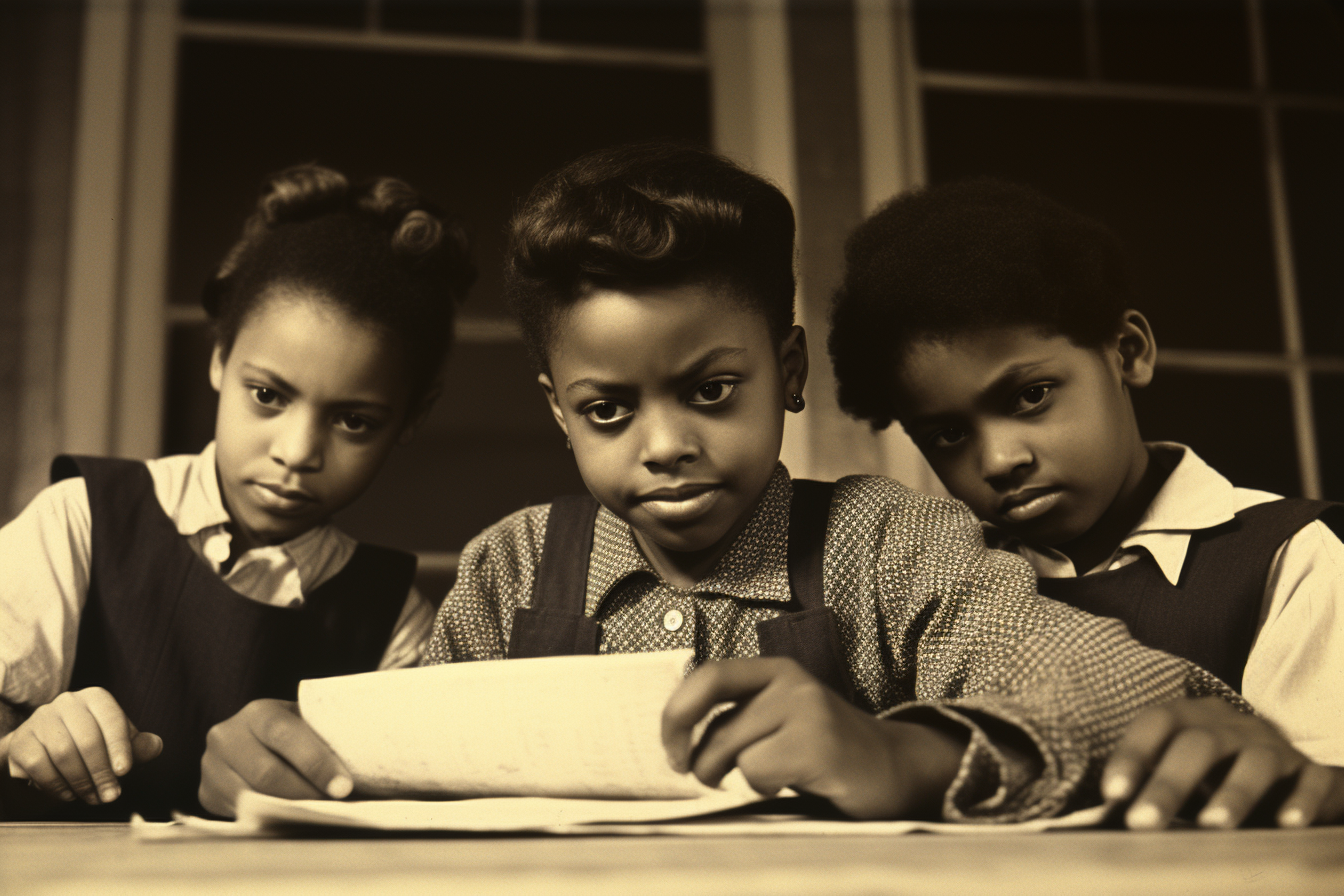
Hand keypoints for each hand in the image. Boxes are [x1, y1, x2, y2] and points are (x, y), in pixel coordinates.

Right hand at [0, 687, 161, 804]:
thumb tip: (155, 746)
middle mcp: (67, 702)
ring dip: (81, 782)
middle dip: (101, 773)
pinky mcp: (22, 741)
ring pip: (63, 754)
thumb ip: (138, 746)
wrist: (44, 749)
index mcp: (96, 698)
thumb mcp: (117, 743)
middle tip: (111, 796)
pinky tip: (69, 794)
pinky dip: (57, 785)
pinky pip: (40, 765)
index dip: (119, 747)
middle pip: (87, 740)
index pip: (111, 720)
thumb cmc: (90, 744)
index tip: (124, 772)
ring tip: (93, 797)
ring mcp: (41, 720)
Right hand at [199, 698, 351, 817]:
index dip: (316, 763)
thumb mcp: (307, 724)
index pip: (286, 735)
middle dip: (306, 794)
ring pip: (251, 798)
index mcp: (258, 712)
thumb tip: (366, 768)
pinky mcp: (206, 793)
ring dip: (287, 812)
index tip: (344, 787)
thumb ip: (326, 738)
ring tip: (318, 818)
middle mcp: (226, 735)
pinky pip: (238, 814)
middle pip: (267, 774)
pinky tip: (291, 823)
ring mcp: (210, 766)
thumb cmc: (298, 734)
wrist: (259, 738)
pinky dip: (268, 820)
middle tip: (335, 809)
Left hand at [661, 657, 965, 818]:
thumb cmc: (825, 749)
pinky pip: (758, 770)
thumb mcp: (780, 716)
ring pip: (733, 750)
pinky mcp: (818, 743)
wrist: (894, 767)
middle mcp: (790, 681)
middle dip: (695, 754)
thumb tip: (678, 736)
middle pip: (714, 721)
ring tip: (765, 779)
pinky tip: (792, 783)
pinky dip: (764, 786)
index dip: (677, 713)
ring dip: (735, 776)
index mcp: (776, 670)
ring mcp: (806, 710)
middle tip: (692, 772)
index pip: (709, 676)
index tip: (671, 747)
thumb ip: (740, 714)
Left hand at [1102, 697, 1343, 828]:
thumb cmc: (1215, 778)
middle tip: (1143, 822)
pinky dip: (1301, 801)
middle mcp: (1231, 725)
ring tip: (1212, 826)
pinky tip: (1286, 824)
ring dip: (1234, 793)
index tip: (1111, 793)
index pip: (1155, 724)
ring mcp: (1274, 746)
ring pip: (1256, 761)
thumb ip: (1147, 789)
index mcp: (1191, 718)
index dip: (1132, 754)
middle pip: (1198, 744)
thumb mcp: (1182, 777)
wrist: (1288, 777)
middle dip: (1169, 783)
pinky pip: (1312, 781)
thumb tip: (1102, 819)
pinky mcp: (1311, 772)